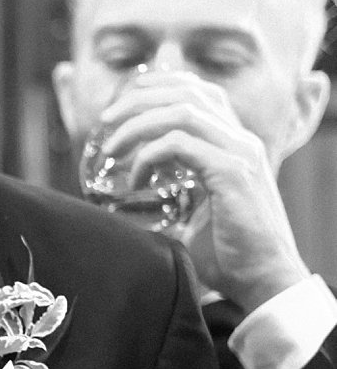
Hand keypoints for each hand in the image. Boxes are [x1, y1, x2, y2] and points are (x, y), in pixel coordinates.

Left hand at [97, 71, 308, 311]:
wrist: (263, 280)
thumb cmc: (227, 256)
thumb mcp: (194, 214)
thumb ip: (171, 194)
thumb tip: (123, 200)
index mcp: (233, 143)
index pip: (198, 92)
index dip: (158, 87)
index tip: (122, 105)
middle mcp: (240, 139)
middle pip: (187, 91)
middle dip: (139, 98)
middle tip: (105, 121)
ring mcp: (239, 152)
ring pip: (182, 111)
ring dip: (139, 124)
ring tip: (111, 148)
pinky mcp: (233, 172)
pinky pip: (181, 145)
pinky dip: (149, 156)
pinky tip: (135, 182)